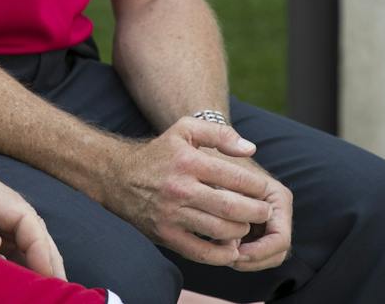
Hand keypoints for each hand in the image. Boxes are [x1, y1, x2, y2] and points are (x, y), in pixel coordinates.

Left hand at [0, 134, 65, 279]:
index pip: (25, 218)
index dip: (41, 247)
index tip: (49, 274)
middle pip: (28, 231)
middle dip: (46, 259)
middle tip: (58, 290)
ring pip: (16, 242)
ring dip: (31, 264)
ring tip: (41, 292)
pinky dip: (9, 266)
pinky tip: (12, 284)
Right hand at [101, 117, 278, 266]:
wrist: (119, 177)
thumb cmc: (160, 153)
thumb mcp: (185, 130)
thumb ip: (220, 133)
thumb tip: (250, 149)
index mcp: (188, 161)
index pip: (234, 177)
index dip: (256, 186)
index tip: (264, 190)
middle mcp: (180, 188)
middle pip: (230, 207)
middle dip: (255, 212)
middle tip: (265, 212)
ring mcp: (172, 214)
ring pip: (219, 230)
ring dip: (241, 230)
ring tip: (247, 225)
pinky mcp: (166, 235)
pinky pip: (200, 251)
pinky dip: (221, 255)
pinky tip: (231, 248)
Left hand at [214, 153, 292, 270]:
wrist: (208, 154)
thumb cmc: (213, 163)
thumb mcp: (220, 178)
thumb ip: (228, 207)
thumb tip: (231, 242)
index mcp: (277, 197)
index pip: (280, 239)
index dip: (258, 253)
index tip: (234, 253)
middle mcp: (277, 209)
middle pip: (276, 252)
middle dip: (252, 259)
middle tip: (228, 258)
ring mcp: (269, 218)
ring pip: (267, 256)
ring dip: (246, 259)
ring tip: (223, 252)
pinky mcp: (257, 224)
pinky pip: (255, 250)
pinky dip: (240, 253)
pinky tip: (219, 247)